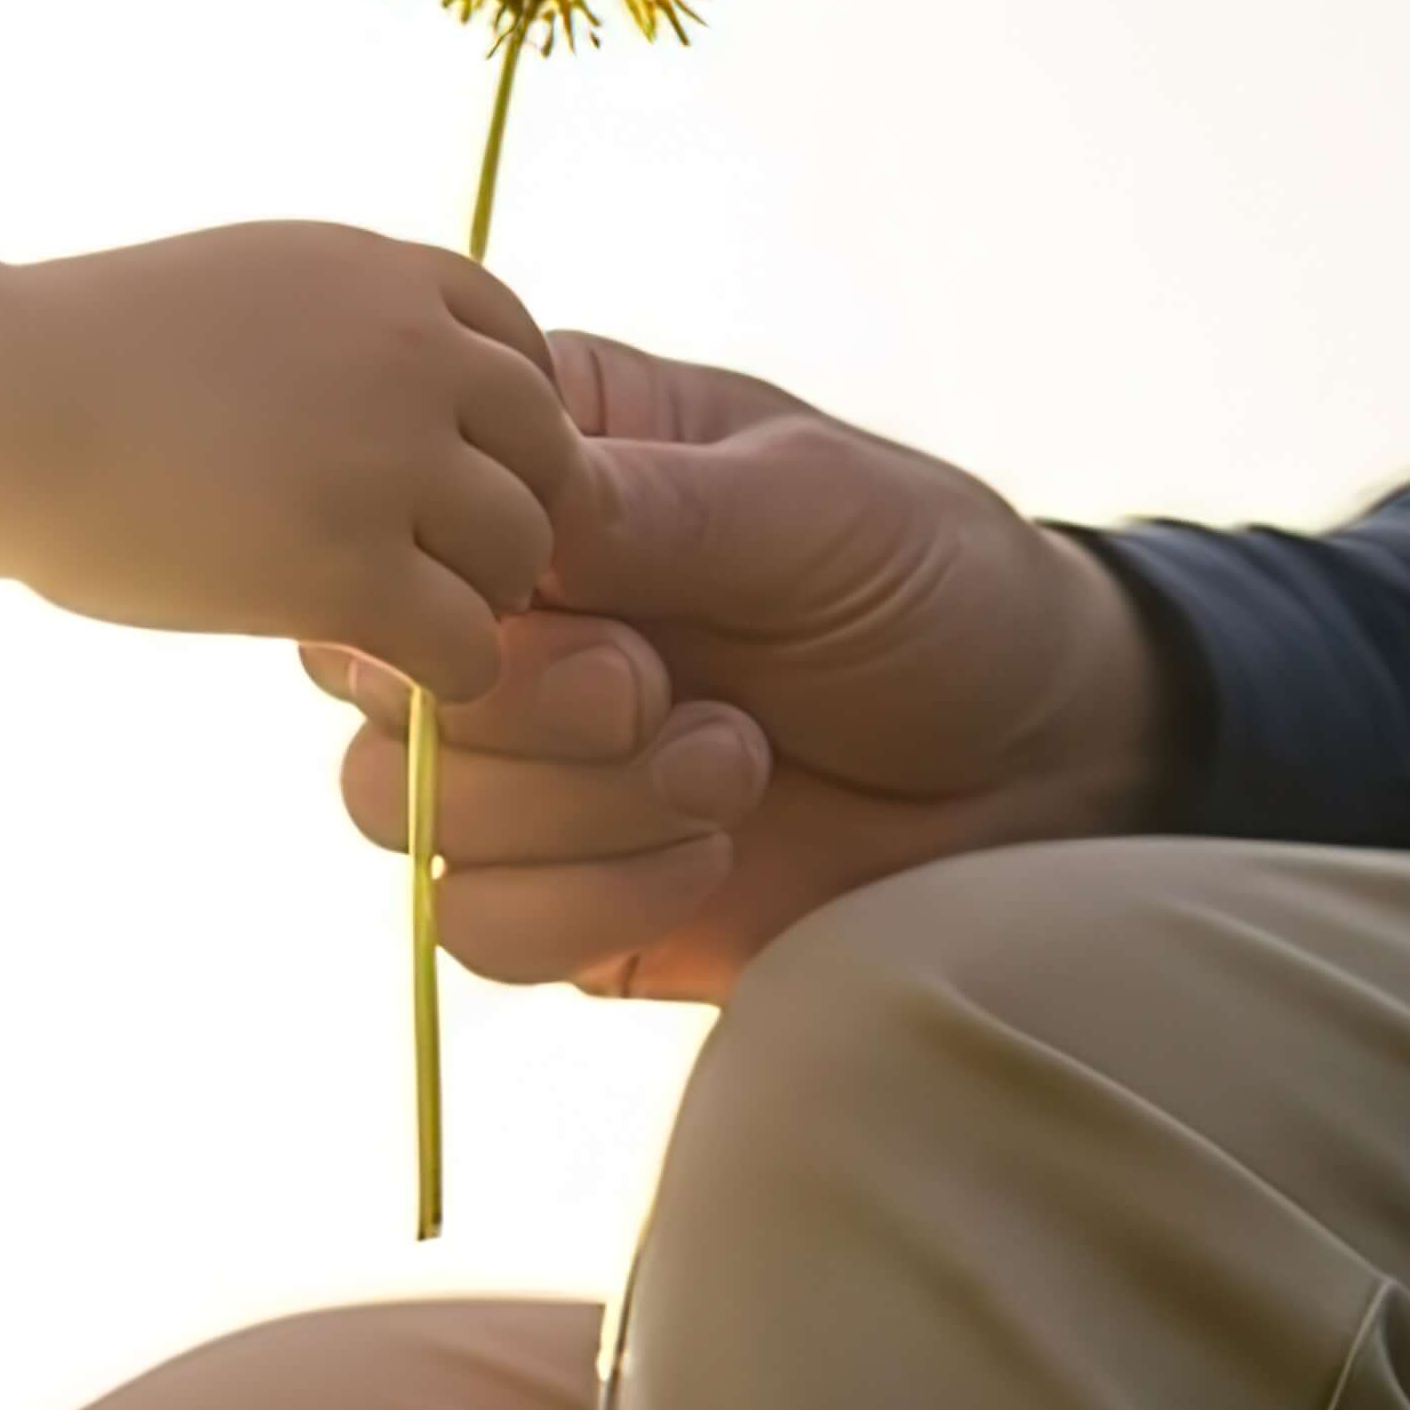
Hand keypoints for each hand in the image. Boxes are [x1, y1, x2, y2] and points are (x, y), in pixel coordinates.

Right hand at [0, 224, 595, 699]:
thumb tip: (415, 399)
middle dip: (508, 513)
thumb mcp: (251, 287)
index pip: (526, 353)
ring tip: (412, 615)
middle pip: (547, 453)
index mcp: (388, 276)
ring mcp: (387, 461)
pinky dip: (452, 672)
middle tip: (447, 565)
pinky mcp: (349, 569)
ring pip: (520, 552)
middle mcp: (411, 354)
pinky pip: (469, 644)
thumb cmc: (90, 356)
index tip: (455, 477)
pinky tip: (405, 672)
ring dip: (479, 595)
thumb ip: (349, 328)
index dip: (503, 429)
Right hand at [317, 337, 1169, 1001]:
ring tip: (731, 767)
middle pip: (370, 679)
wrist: (1040, 760)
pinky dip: (585, 905)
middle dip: (519, 705)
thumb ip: (659, 509)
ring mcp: (519, 765)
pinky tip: (708, 858)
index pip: (392, 516)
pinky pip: (475, 925)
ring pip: (400, 811)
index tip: (587, 592)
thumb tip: (515, 515)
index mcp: (541, 483)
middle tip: (661, 688)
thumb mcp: (814, 505)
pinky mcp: (556, 894)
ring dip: (569, 809)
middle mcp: (504, 622)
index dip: (455, 575)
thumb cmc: (931, 587)